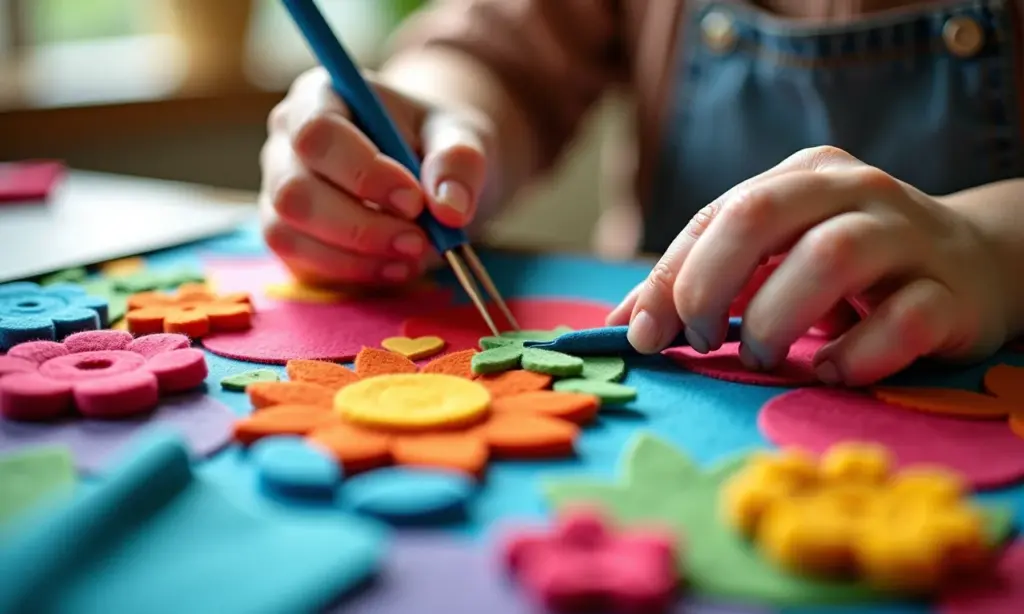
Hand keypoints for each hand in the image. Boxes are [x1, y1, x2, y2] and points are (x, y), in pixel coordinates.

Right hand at [259, 67, 492, 285]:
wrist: (429, 175)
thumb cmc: (437, 145)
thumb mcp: (463, 137)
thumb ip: (459, 161)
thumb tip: (448, 208)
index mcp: (321, 96)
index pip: (318, 133)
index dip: (363, 173)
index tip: (415, 200)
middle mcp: (287, 141)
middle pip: (294, 191)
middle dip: (361, 227)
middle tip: (421, 240)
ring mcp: (280, 190)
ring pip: (289, 233)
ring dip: (357, 256)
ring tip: (414, 254)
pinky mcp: (288, 234)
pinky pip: (301, 262)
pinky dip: (353, 272)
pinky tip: (396, 266)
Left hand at [607, 146, 1010, 385]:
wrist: (979, 266)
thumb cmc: (853, 271)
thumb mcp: (776, 262)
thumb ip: (705, 283)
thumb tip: (620, 326)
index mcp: (802, 176)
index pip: (718, 213)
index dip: (669, 275)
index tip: (641, 334)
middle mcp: (854, 190)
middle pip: (761, 213)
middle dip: (709, 282)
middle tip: (701, 340)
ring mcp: (909, 237)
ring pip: (831, 255)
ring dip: (777, 317)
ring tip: (762, 356)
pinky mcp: (954, 293)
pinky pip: (905, 319)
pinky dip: (858, 354)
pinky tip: (832, 372)